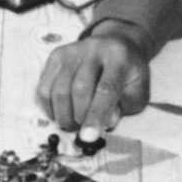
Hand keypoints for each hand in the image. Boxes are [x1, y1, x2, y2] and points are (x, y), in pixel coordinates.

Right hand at [35, 25, 149, 137]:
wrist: (115, 44)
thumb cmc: (127, 73)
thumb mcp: (137, 92)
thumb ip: (123, 109)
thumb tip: (104, 122)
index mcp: (120, 57)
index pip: (106, 88)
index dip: (96, 115)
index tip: (88, 137)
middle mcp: (94, 49)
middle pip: (80, 89)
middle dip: (80, 117)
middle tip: (84, 129)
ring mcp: (72, 51)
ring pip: (59, 90)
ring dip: (64, 115)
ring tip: (74, 122)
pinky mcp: (56, 56)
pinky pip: (44, 87)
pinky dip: (49, 107)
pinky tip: (61, 111)